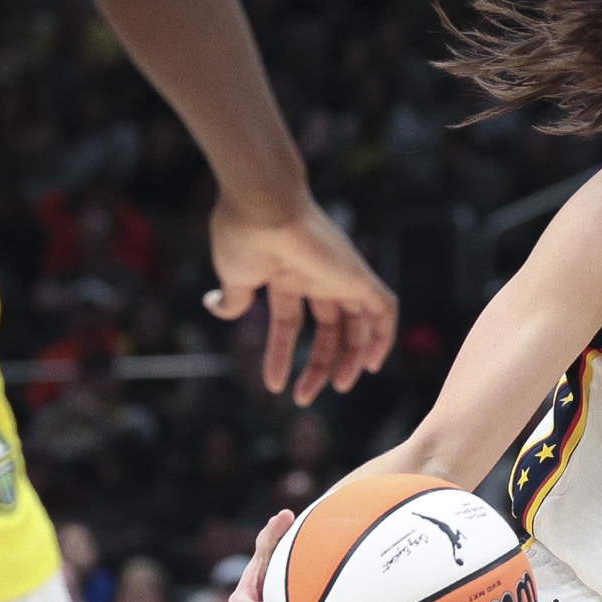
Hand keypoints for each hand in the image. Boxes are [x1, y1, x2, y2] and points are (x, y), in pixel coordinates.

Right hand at [205, 195, 398, 404]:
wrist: (263, 204)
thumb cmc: (243, 236)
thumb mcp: (234, 276)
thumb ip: (232, 298)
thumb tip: (217, 309)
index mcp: (286, 273)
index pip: (289, 322)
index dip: (280, 353)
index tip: (273, 385)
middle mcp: (316, 274)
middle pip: (328, 328)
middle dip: (318, 364)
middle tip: (305, 397)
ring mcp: (339, 274)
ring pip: (357, 323)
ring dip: (351, 359)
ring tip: (339, 387)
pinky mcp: (358, 274)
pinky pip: (384, 309)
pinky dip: (383, 336)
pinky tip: (371, 364)